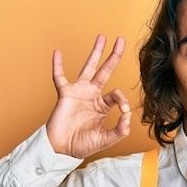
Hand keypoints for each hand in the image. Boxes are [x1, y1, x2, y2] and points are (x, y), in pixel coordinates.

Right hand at [46, 35, 130, 157]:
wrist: (62, 149)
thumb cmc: (82, 144)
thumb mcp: (105, 139)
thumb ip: (120, 130)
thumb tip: (128, 117)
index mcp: (103, 105)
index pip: (117, 94)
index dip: (123, 100)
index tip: (124, 111)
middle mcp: (92, 95)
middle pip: (105, 71)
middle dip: (114, 56)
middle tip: (121, 40)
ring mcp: (79, 92)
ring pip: (88, 68)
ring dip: (95, 53)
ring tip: (102, 37)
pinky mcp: (65, 94)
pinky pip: (59, 77)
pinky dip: (57, 65)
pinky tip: (57, 52)